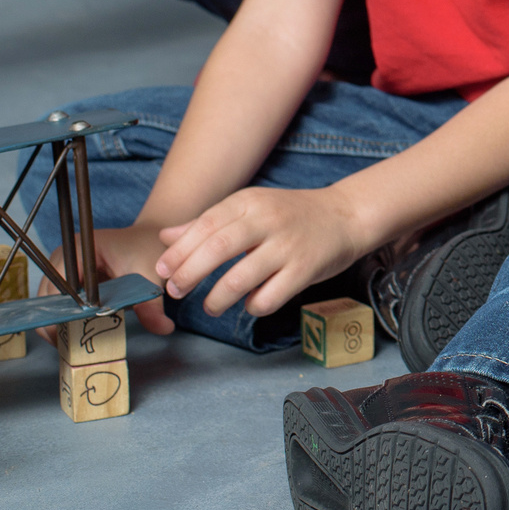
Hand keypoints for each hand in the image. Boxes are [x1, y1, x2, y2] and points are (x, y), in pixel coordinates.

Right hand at [44, 223, 176, 337]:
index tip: (74, 332)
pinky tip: (76, 333)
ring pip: (47, 302)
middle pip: (47, 295)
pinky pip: (56, 303)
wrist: (147, 239)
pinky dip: (63, 318)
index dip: (63, 311)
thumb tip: (163, 328)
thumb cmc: (147, 250)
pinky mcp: (64, 278)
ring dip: (57, 323)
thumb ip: (152, 305)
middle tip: (71, 345)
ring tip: (72, 344)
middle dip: (58, 321)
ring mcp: (61, 266)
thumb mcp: (150, 276)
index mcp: (81, 248)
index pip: (59, 285)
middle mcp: (64, 255)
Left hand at [152, 185, 374, 318]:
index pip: (205, 225)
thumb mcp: (251, 209)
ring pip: (239, 279)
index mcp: (250, 202)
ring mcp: (288, 245)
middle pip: (216, 249)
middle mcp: (267, 220)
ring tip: (210, 307)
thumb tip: (165, 238)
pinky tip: (250, 304)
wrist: (346, 216)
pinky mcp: (305, 269)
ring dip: (217, 299)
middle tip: (176, 291)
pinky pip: (269, 297)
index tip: (162, 271)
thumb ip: (208, 223)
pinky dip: (253, 306)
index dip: (179, 251)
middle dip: (189, 275)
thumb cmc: (291, 215)